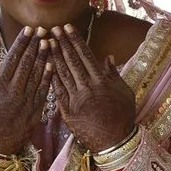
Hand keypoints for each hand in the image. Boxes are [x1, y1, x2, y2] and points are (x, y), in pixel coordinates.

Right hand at [0, 25, 47, 154]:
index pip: (12, 59)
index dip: (21, 43)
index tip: (28, 30)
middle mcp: (13, 92)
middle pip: (26, 64)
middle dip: (34, 45)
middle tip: (42, 30)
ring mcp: (25, 102)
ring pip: (36, 75)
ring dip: (43, 58)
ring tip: (49, 42)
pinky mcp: (34, 112)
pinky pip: (43, 92)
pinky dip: (47, 78)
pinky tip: (52, 65)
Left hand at [46, 27, 138, 153]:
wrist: (115, 142)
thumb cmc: (123, 117)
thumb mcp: (125, 93)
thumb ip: (115, 74)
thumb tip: (107, 57)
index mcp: (101, 81)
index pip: (85, 55)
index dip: (75, 40)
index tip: (67, 28)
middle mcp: (87, 87)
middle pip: (72, 61)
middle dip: (62, 43)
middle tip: (52, 29)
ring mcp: (76, 99)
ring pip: (63, 74)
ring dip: (54, 57)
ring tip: (47, 43)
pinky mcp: (68, 112)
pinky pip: (57, 92)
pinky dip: (52, 79)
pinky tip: (45, 67)